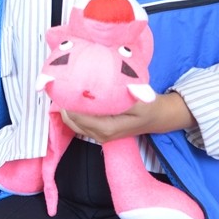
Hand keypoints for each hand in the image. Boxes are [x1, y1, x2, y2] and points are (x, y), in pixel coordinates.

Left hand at [61, 91, 193, 143]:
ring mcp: (98, 135)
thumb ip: (123, 96)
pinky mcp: (99, 132)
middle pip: (71, 120)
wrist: (158, 118)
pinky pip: (79, 123)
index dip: (67, 100)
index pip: (77, 115)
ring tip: (64, 88)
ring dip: (67, 107)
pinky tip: (73, 97)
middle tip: (59, 82)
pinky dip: (74, 111)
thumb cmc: (149, 107)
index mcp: (106, 128)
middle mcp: (99, 135)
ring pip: (73, 123)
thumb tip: (105, 87)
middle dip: (63, 103)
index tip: (62, 83)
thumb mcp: (140, 100)